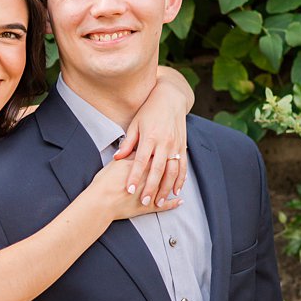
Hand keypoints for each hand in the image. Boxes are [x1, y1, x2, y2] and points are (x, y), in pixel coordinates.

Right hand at [89, 156, 181, 220]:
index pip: (156, 157)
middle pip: (165, 172)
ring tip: (178, 185)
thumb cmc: (103, 183)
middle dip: (169, 171)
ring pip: (167, 188)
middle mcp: (150, 179)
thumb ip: (126, 155)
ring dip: (173, 186)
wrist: (99, 203)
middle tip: (173, 169)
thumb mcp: (114, 164)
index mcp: (142, 165)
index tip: (163, 152)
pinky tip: (179, 201)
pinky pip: (164, 206)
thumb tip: (133, 148)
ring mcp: (151, 193)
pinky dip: (172, 204)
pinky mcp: (148, 207)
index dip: (160, 155)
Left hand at [116, 65, 190, 206]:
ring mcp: (176, 145)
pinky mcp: (183, 145)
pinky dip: (181, 179)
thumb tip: (117, 158)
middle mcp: (165, 143)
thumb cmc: (149, 111)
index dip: (135, 176)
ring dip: (167, 188)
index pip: (141, 161)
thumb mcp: (135, 124)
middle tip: (144, 202)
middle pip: (157, 170)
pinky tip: (177, 190)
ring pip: (173, 171)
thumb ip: (128, 143)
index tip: (129, 189)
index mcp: (150, 137)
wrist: (171, 98)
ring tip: (160, 201)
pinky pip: (183, 165)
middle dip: (151, 188)